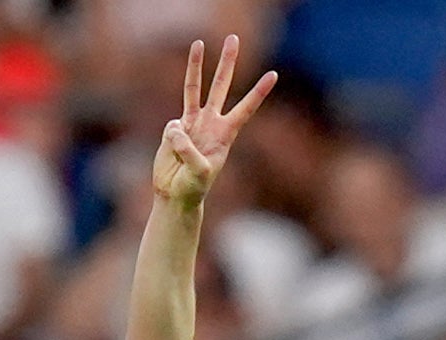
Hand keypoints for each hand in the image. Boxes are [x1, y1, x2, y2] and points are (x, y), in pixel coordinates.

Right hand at [152, 35, 275, 208]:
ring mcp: (193, 124)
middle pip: (221, 86)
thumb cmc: (192, 189)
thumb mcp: (197, 174)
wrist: (175, 195)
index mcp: (225, 135)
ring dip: (196, 65)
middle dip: (227, 63)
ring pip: (195, 88)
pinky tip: (173, 154)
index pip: (245, 109)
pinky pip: (173, 125)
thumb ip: (189, 150)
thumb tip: (178, 127)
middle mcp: (211, 124)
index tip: (273, 75)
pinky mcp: (175, 128)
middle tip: (234, 38)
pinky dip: (171, 137)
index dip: (258, 92)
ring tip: (198, 42)